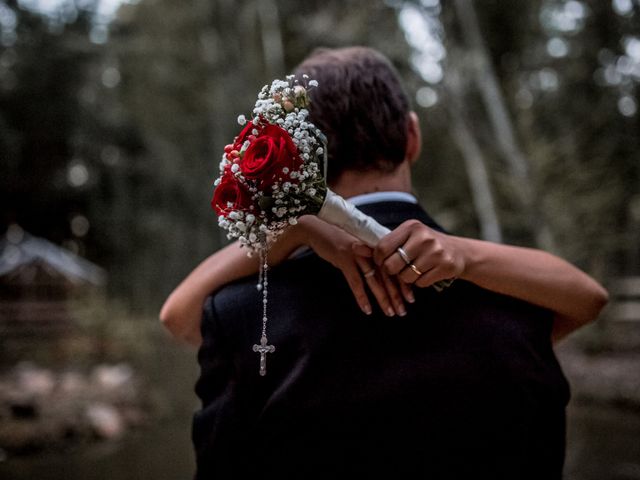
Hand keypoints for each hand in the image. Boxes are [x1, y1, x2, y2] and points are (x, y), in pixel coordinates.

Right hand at [298, 216, 412, 315]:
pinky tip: (367, 309)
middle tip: (403, 311)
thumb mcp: (359, 245)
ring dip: (382, 298)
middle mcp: (370, 249)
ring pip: (374, 280)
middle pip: (387, 275)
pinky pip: (355, 282)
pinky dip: (362, 297)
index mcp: (376, 246)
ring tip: (389, 312)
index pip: (394, 266)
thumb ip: (372, 256)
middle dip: (396, 294)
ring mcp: (358, 253)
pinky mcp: (344, 259)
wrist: (317, 228)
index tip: (410, 298)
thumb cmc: (339, 238)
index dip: (403, 283)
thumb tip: (385, 273)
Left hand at [372, 220, 464, 287]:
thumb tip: (354, 248)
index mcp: (411, 227)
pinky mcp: (445, 266)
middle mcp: (424, 237)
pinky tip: (428, 272)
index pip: (382, 247)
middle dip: (393, 271)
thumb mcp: (405, 239)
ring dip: (407, 278)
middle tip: (402, 266)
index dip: (378, 259)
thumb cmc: (425, 245)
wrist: (459, 252)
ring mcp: (436, 252)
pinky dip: (421, 282)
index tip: (382, 262)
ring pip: (405, 277)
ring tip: (417, 268)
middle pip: (392, 265)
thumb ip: (382, 245)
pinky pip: (420, 283)